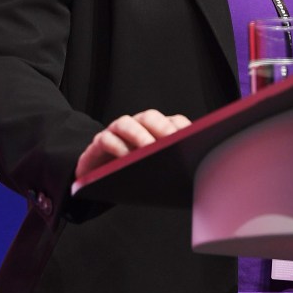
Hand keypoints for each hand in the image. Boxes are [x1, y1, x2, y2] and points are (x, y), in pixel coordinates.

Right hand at [75, 109, 191, 178]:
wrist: (99, 175)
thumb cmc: (133, 172)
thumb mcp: (157, 167)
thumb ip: (172, 164)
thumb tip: (193, 171)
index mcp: (158, 129)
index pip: (174, 122)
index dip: (183, 129)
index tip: (192, 140)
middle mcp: (137, 125)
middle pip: (150, 118)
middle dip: (162, 128)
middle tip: (172, 143)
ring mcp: (117, 132)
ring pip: (126, 124)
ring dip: (138, 136)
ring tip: (148, 150)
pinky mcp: (99, 143)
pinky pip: (106, 140)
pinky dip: (116, 147)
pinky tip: (124, 160)